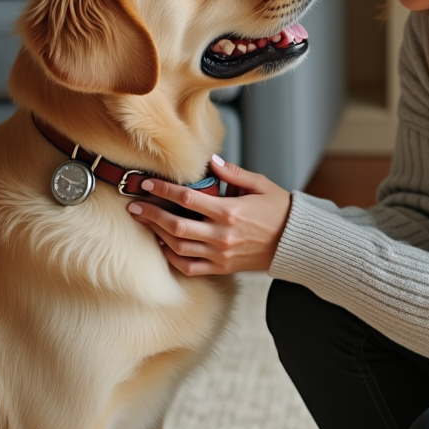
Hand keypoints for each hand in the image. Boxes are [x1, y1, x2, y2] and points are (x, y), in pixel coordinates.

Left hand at [126, 155, 292, 276]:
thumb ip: (233, 173)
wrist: (295, 242)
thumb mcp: (260, 184)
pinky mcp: (222, 267)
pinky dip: (172, 257)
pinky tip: (163, 245)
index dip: (163, 191)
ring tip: (144, 223)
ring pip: (178, 246)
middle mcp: (221, 235)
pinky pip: (189, 266)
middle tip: (133, 206)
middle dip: (150, 214)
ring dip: (157, 234)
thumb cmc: (279, 210)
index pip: (187, 199)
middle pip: (175, 225)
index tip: (147, 185)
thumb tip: (211, 161)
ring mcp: (220, 253)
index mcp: (229, 211)